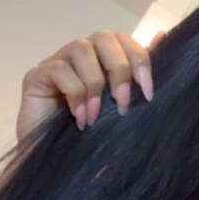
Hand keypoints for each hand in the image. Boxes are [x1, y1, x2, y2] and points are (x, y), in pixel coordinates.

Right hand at [15, 28, 166, 142]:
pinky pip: (59, 69)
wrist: (55, 163)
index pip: (124, 39)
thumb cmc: (91, 137)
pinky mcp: (36, 75)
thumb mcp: (122, 106)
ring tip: (96, 116)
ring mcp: (57, 61)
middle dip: (120, 70)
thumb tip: (162, 36)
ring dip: (95, 84)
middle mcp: (80, 55)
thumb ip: (138, 74)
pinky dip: (74, 94)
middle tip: (123, 105)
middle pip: (104, 37)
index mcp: (103, 59)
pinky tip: (79, 118)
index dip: (140, 60)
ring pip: (81, 48)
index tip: (148, 93)